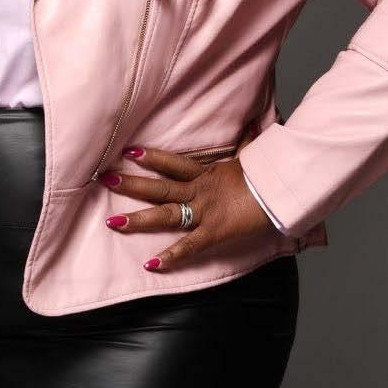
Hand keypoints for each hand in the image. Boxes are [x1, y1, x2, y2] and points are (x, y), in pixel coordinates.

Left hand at [98, 145, 277, 271]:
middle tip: (104, 178)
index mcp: (207, 174)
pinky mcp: (215, 232)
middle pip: (160, 186)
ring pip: (166, 214)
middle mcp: (200, 191)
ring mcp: (205, 211)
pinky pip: (190, 245)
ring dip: (138, 219)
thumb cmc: (267, 177)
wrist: (283, 192)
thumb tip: (253, 124)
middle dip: (131, 184)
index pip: (173, 163)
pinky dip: (171, 256)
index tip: (129, 150)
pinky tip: (150, 264)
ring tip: (112, 221)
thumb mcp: (252, 160)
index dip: (152, 157)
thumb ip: (247, 144)